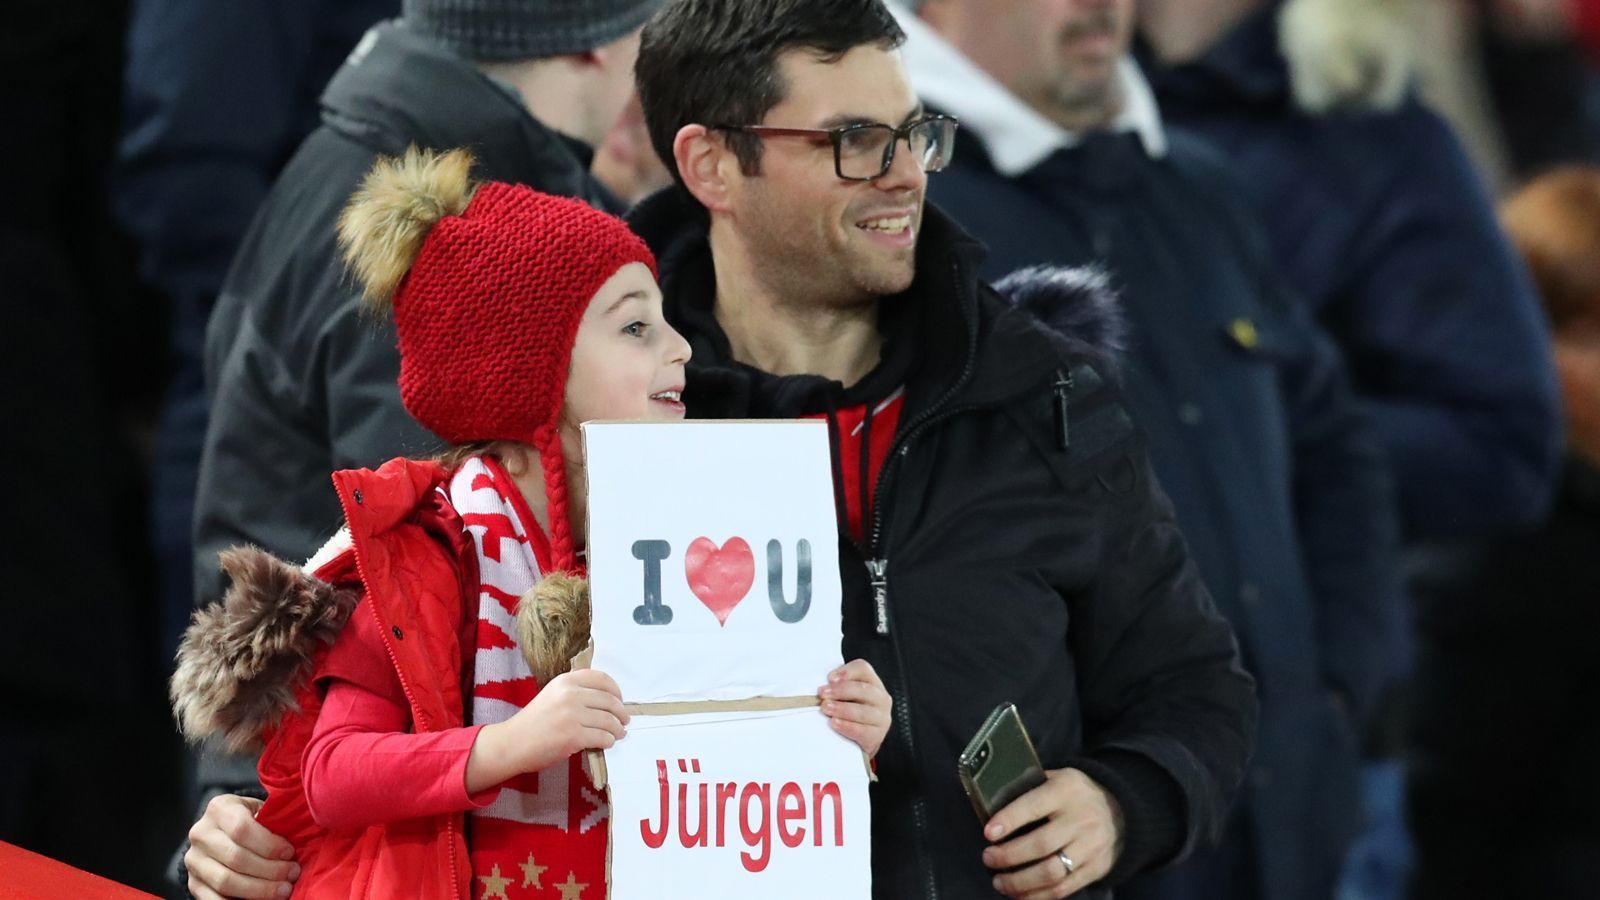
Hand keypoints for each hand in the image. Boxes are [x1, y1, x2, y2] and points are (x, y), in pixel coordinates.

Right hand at [183, 794, 298, 899]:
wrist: (223, 832)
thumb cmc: (253, 820)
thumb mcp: (260, 810)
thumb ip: (272, 820)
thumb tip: (297, 837)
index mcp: (219, 808)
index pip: (242, 829)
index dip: (269, 844)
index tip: (290, 853)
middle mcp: (200, 833)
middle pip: (236, 858)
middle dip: (269, 870)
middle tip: (292, 875)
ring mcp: (194, 860)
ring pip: (226, 881)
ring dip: (259, 890)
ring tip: (283, 890)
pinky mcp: (193, 883)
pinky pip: (213, 899)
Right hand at [469, 668, 628, 790]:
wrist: (512, 743)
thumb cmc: (533, 722)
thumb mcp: (552, 695)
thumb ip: (576, 693)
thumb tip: (607, 701)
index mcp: (565, 681)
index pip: (601, 678)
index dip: (616, 690)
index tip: (619, 699)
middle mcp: (570, 694)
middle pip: (609, 700)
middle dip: (621, 712)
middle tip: (624, 720)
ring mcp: (572, 715)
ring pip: (609, 720)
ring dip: (618, 729)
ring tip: (619, 733)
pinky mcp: (573, 736)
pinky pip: (602, 737)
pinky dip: (608, 741)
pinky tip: (607, 742)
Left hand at [818, 659, 891, 757]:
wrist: (855, 743)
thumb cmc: (847, 714)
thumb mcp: (843, 697)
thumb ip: (835, 688)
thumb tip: (817, 686)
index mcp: (872, 683)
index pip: (863, 669)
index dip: (846, 672)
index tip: (829, 678)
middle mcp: (881, 698)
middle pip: (863, 689)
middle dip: (840, 690)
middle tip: (822, 694)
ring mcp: (882, 718)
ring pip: (863, 711)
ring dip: (842, 709)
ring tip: (825, 708)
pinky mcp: (877, 736)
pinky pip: (862, 731)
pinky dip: (847, 726)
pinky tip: (834, 723)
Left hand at [982, 768, 1123, 898]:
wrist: (1123, 810)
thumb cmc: (1076, 794)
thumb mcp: (1058, 778)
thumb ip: (1031, 786)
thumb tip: (992, 801)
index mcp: (1066, 791)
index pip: (1033, 806)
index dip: (1009, 820)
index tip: (988, 833)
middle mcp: (1081, 819)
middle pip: (1041, 844)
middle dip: (1009, 856)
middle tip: (988, 858)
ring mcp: (1090, 847)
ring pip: (1052, 872)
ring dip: (1020, 882)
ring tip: (1000, 882)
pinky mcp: (1096, 869)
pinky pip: (1064, 888)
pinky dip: (1037, 895)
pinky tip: (1019, 894)